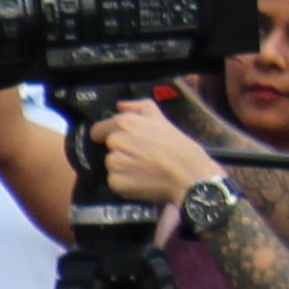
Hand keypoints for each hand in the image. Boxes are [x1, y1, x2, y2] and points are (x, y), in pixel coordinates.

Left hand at [95, 100, 226, 209]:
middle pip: (109, 146)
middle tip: (143, 154)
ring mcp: (115, 163)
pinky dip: (125, 182)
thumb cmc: (178, 147)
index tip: (124, 140)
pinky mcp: (117, 182)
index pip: (99, 129)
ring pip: (111, 163)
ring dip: (123, 166)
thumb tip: (120, 106)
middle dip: (122, 150)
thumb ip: (139, 108)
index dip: (109, 134)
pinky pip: (114, 180)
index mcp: (125, 123)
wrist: (189, 174)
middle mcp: (116, 141)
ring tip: (144, 167)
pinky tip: (142, 179)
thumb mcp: (161, 119)